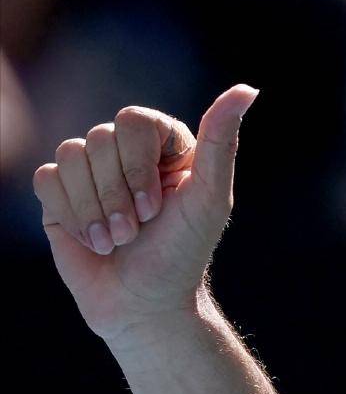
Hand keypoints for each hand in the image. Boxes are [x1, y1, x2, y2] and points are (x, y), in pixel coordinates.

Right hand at [32, 85, 257, 345]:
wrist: (144, 304)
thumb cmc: (182, 253)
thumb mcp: (209, 198)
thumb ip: (222, 141)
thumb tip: (248, 89)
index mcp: (165, 146)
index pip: (135, 120)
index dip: (138, 165)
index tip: (157, 208)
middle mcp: (126, 152)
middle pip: (99, 138)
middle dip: (118, 194)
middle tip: (137, 231)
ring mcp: (91, 171)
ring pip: (70, 156)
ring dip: (95, 208)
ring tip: (116, 240)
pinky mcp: (60, 194)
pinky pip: (48, 179)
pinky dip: (71, 213)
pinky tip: (92, 240)